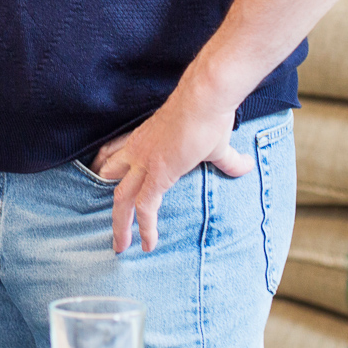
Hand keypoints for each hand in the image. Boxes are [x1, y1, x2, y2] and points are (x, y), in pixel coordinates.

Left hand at [91, 94, 252, 252]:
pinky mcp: (158, 173)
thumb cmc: (208, 115)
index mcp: (144, 139)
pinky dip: (145, 227)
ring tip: (121, 247)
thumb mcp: (216, 144)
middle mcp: (137, 150)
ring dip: (121, 224)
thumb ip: (228, 159)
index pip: (115, 156)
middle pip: (111, 179)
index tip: (100, 182)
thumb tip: (246, 165)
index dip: (106, 169)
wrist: (205, 100)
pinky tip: (148, 244)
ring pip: (121, 198)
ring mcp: (144, 162)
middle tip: (110, 224)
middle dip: (110, 203)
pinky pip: (145, 206)